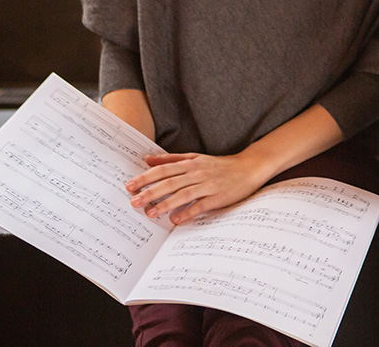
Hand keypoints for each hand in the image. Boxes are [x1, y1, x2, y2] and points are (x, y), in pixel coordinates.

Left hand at [126, 150, 274, 225]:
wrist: (248, 168)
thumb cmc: (219, 165)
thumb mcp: (194, 158)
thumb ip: (171, 159)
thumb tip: (148, 159)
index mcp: (189, 163)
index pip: (163, 170)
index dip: (145, 178)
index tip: (130, 186)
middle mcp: (197, 173)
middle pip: (169, 182)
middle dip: (150, 192)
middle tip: (134, 202)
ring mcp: (208, 185)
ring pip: (183, 194)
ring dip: (165, 204)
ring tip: (150, 213)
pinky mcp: (218, 197)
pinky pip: (200, 205)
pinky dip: (187, 212)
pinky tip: (175, 220)